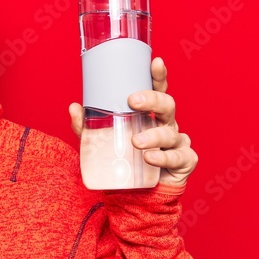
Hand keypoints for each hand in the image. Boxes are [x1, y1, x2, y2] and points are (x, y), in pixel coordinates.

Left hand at [68, 57, 197, 186]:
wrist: (137, 197)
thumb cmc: (124, 163)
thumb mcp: (101, 144)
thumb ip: (87, 128)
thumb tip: (74, 108)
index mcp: (151, 115)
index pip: (158, 90)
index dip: (158, 75)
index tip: (155, 62)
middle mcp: (167, 125)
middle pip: (167, 105)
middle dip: (152, 100)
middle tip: (133, 101)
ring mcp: (178, 143)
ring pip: (170, 133)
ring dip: (153, 135)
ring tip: (136, 142)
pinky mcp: (184, 161)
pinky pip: (178, 157)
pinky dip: (164, 157)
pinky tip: (151, 157)